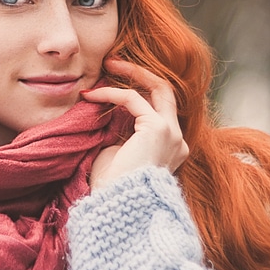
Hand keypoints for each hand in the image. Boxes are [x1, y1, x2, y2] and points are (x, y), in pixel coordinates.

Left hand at [81, 58, 189, 188]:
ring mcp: (171, 133)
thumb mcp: (116, 153)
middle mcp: (177, 139)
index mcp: (171, 148)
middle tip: (114, 62)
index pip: (159, 109)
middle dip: (141, 74)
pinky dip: (111, 93)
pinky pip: (133, 99)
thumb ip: (119, 132)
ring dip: (131, 73)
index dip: (136, 93)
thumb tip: (108, 113)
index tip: (109, 88)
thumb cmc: (112, 187)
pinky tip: (91, 95)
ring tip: (107, 65)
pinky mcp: (158, 129)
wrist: (117, 207)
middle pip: (166, 93)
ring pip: (157, 88)